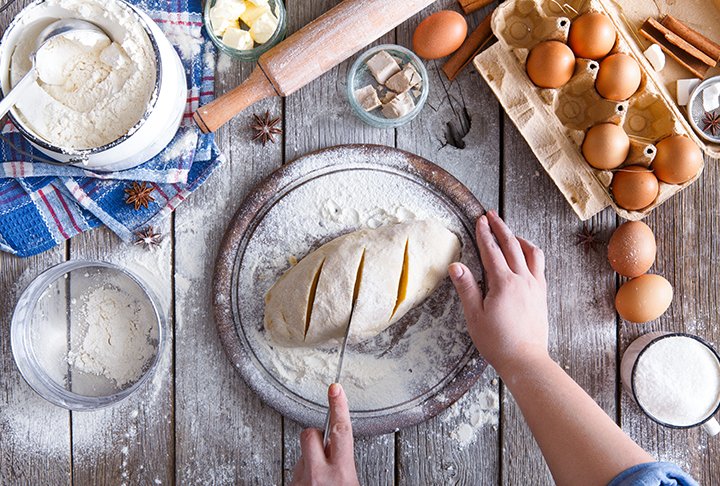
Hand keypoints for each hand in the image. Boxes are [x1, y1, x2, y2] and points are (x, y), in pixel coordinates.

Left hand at [289, 383, 359, 485]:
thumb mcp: (353, 485)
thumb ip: (346, 466)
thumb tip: (336, 451)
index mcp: (341, 473)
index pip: (341, 430)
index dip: (338, 406)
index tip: (335, 388)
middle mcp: (319, 476)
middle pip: (310, 435)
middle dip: (315, 436)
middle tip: (323, 450)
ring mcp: (301, 483)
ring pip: (301, 456)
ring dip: (310, 462)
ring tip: (320, 481)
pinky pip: (295, 474)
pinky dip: (303, 478)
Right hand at [449, 210, 548, 373]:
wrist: (525, 360)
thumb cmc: (497, 342)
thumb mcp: (474, 315)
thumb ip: (467, 287)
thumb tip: (456, 266)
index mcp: (504, 283)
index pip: (492, 250)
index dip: (484, 233)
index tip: (480, 220)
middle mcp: (523, 280)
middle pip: (512, 245)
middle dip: (501, 227)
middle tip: (492, 215)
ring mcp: (535, 287)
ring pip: (531, 253)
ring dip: (519, 239)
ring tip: (510, 233)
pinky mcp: (542, 295)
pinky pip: (539, 266)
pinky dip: (532, 254)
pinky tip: (526, 256)